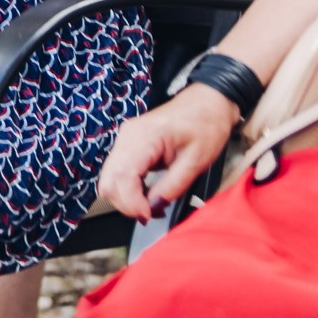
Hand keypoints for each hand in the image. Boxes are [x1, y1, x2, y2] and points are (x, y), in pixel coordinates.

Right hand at [95, 86, 242, 221]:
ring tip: (151, 204)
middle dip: (127, 204)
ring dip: (127, 198)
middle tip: (151, 213)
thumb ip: (172, 187)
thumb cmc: (206, 125)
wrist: (209, 102)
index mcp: (145, 136)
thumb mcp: (196, 161)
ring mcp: (126, 138)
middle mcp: (128, 136)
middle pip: (108, 182)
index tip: (149, 215)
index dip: (131, 203)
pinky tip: (147, 193)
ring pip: (109, 179)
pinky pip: (118, 172)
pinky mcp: (129, 143)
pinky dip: (128, 188)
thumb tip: (152, 207)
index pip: (122, 177)